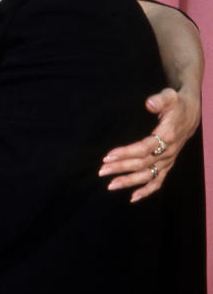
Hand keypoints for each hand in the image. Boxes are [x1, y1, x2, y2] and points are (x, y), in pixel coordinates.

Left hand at [99, 85, 201, 200]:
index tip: (108, 156)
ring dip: (129, 182)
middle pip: (142, 164)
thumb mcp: (170, 96)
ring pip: (148, 175)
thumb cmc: (176, 104)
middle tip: (102, 171)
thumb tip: (149, 104)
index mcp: (167, 136)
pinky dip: (147, 190)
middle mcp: (168, 152)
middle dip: (121, 168)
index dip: (126, 153)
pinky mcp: (168, 164)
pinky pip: (158, 181)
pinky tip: (132, 197)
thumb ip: (159, 100)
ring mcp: (168, 160)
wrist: (191, 113)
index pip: (144, 149)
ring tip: (110, 185)